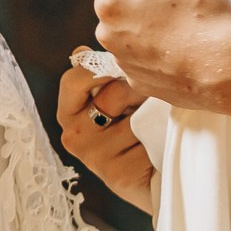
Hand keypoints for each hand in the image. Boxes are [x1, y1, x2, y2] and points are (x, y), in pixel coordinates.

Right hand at [55, 64, 154, 214]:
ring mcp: (94, 158)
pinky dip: (161, 138)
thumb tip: (82, 51)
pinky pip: (149, 140)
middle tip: (154, 96)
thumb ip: (101, 76)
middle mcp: (74, 136)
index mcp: (68, 113)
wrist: (154, 180)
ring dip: (156, 115)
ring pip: (136, 117)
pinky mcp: (118, 174)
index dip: (104, 67)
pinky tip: (160, 145)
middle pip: (114, 93)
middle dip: (141, 89)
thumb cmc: (135, 132)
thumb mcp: (115, 102)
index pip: (74, 79)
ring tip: (159, 122)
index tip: (127, 67)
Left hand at [90, 0, 230, 109]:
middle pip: (114, 1)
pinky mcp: (138, 81)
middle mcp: (107, 34)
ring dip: (143, 22)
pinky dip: (152, 48)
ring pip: (126, 30)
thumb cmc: (204, 19)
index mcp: (111, 3)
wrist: (227, 71)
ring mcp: (122, 61)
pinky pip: (139, 55)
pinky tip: (178, 47)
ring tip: (178, 25)